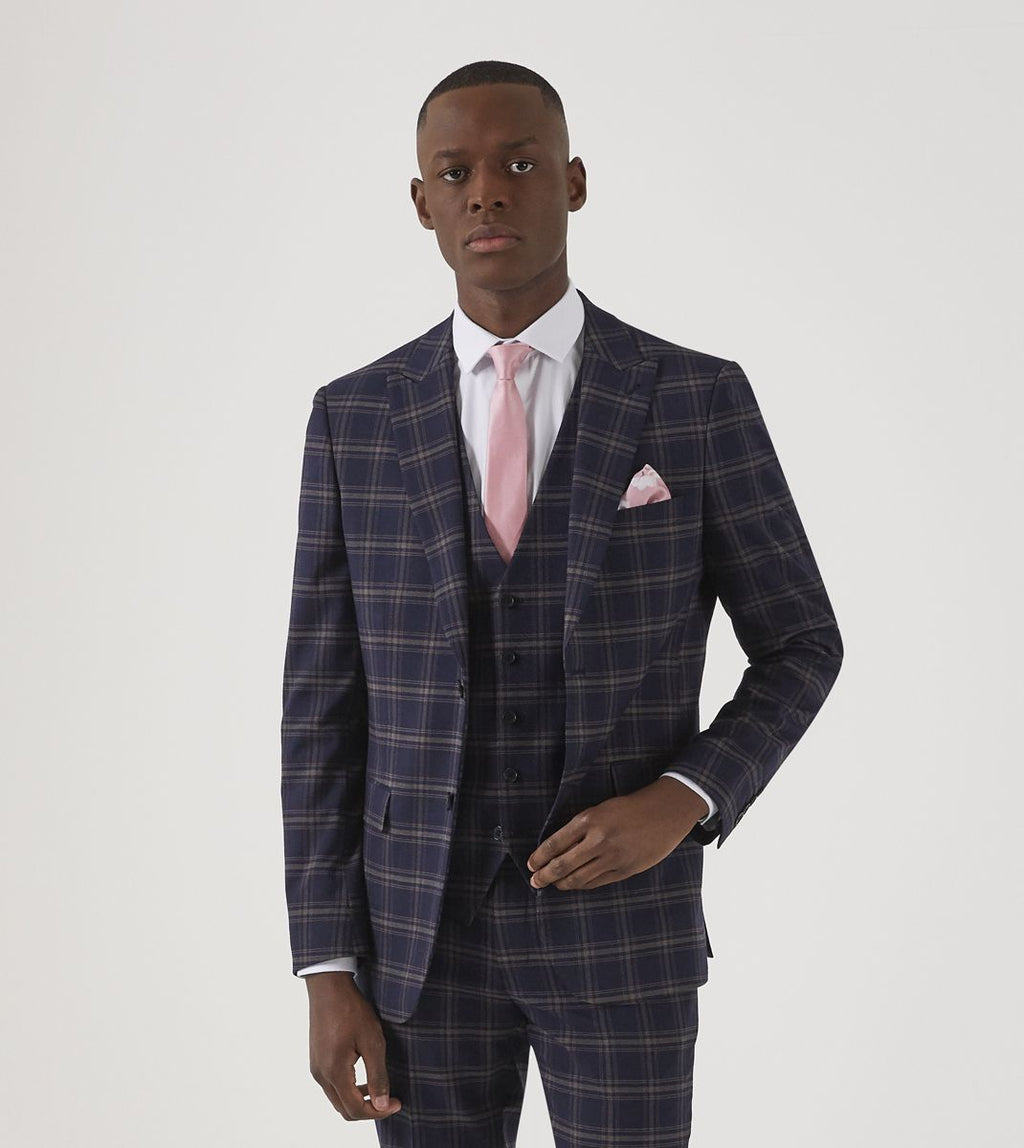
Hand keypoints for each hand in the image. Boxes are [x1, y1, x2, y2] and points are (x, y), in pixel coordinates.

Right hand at [305, 972, 401, 1120]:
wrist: (328, 987)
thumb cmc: (351, 1010)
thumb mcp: (372, 1040)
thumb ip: (377, 1075)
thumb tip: (382, 1104)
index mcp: (334, 1071)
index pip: (355, 1109)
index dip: (378, 1112)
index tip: (397, 1103)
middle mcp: (321, 1075)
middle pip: (344, 1109)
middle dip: (368, 1110)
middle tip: (390, 1100)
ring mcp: (316, 1068)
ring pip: (337, 1099)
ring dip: (358, 1100)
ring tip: (380, 1089)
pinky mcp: (317, 1060)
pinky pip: (333, 1085)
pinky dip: (349, 1089)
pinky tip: (364, 1076)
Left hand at [526, 777, 708, 889]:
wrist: (665, 811)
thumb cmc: (630, 807)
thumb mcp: (601, 809)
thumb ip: (581, 828)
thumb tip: (558, 848)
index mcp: (589, 820)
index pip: (555, 843)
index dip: (540, 857)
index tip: (530, 865)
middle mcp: (599, 840)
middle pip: (563, 865)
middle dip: (545, 876)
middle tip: (534, 881)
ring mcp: (613, 857)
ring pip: (579, 878)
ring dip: (562, 883)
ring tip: (553, 885)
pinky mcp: (626, 869)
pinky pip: (597, 882)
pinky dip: (582, 885)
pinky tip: (575, 884)